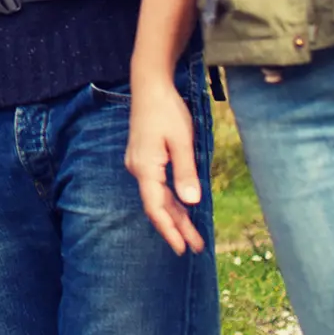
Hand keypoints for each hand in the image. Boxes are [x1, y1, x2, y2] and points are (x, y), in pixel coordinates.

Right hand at [125, 77, 205, 255]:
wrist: (149, 86)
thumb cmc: (167, 110)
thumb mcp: (182, 141)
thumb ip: (185, 173)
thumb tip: (191, 202)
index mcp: (145, 168)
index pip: (156, 207)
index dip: (169, 230)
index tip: (182, 248)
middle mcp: (138, 169)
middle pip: (157, 206)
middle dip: (176, 227)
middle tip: (196, 247)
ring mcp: (139, 163)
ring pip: (157, 196)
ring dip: (175, 214)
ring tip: (193, 234)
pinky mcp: (144, 158)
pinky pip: (156, 185)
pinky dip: (170, 199)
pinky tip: (182, 206)